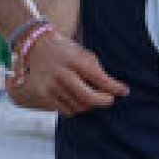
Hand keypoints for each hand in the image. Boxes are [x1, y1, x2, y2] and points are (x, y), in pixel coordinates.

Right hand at [11, 31, 126, 115]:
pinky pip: (65, 110)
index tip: (124, 91)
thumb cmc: (63, 50)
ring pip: (78, 107)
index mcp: (73, 60)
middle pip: (88, 98)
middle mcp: (60, 74)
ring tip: (91, 97)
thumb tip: (112, 90)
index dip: (113, 87)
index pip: (98, 77)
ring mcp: (50, 86)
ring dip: (88, 105)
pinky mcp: (42, 96)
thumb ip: (95, 70)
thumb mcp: (80, 52)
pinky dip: (75, 108)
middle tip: (110, 99)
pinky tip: (76, 99)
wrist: (34, 47)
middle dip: (103, 101)